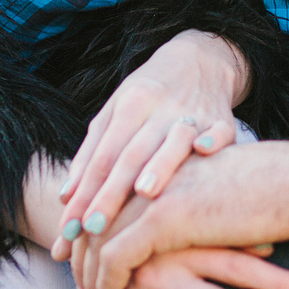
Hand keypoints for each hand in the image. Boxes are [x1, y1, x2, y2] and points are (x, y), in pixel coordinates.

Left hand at [52, 30, 247, 255]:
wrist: (199, 60)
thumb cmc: (148, 96)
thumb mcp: (114, 112)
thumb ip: (90, 154)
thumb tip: (65, 198)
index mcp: (128, 105)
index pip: (103, 155)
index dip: (86, 191)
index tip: (70, 228)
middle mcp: (159, 107)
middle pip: (132, 154)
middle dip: (112, 193)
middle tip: (93, 228)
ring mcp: (193, 113)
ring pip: (174, 141)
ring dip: (161, 165)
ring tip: (145, 194)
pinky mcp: (223, 119)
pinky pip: (221, 130)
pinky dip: (214, 139)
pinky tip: (205, 151)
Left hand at [82, 139, 288, 288]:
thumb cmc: (274, 189)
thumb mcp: (220, 188)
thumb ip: (195, 196)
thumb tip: (192, 218)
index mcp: (160, 162)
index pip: (110, 198)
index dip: (92, 232)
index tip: (84, 261)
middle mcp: (149, 173)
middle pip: (94, 219)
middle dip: (81, 257)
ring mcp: (153, 193)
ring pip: (97, 241)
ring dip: (89, 278)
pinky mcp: (162, 219)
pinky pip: (116, 259)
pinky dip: (106, 287)